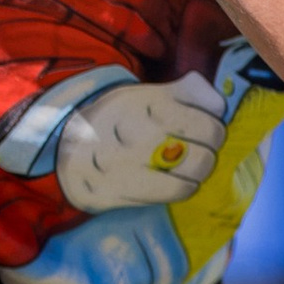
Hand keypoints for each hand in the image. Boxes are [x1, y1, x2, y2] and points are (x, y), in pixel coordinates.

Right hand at [54, 73, 226, 211]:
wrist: (64, 148)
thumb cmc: (118, 120)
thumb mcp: (146, 95)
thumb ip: (188, 92)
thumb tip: (218, 105)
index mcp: (145, 101)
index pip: (210, 112)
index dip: (214, 123)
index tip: (206, 128)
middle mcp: (135, 129)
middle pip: (209, 140)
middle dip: (210, 147)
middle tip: (199, 149)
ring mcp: (126, 163)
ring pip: (197, 168)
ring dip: (200, 170)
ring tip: (189, 167)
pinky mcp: (120, 190)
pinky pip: (176, 191)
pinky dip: (186, 187)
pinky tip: (180, 182)